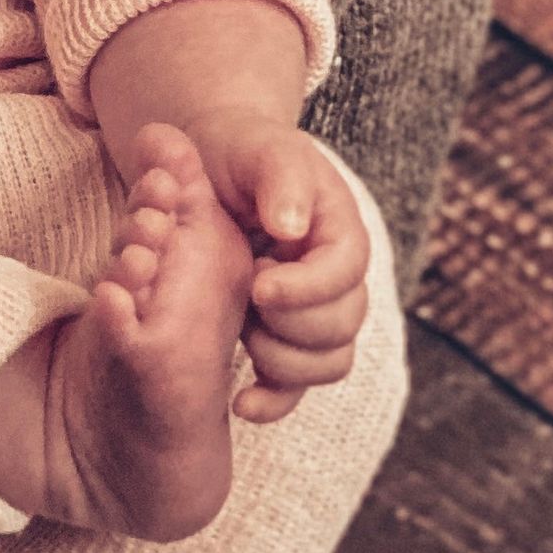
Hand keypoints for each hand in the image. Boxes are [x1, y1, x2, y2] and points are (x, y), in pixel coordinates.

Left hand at [179, 113, 370, 424]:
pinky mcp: (282, 339)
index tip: (259, 284)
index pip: (345, 273)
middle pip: (341, 325)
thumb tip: (293, 227)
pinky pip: (297, 385)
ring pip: (327, 362)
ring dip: (284, 361)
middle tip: (248, 299)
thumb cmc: (237, 152)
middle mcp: (335, 277)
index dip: (307, 288)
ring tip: (243, 332)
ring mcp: (311, 313)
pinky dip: (275, 401)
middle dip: (292, 324)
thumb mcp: (259, 149)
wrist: (207, 166)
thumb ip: (281, 178)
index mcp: (338, 230)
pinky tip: (241, 404)